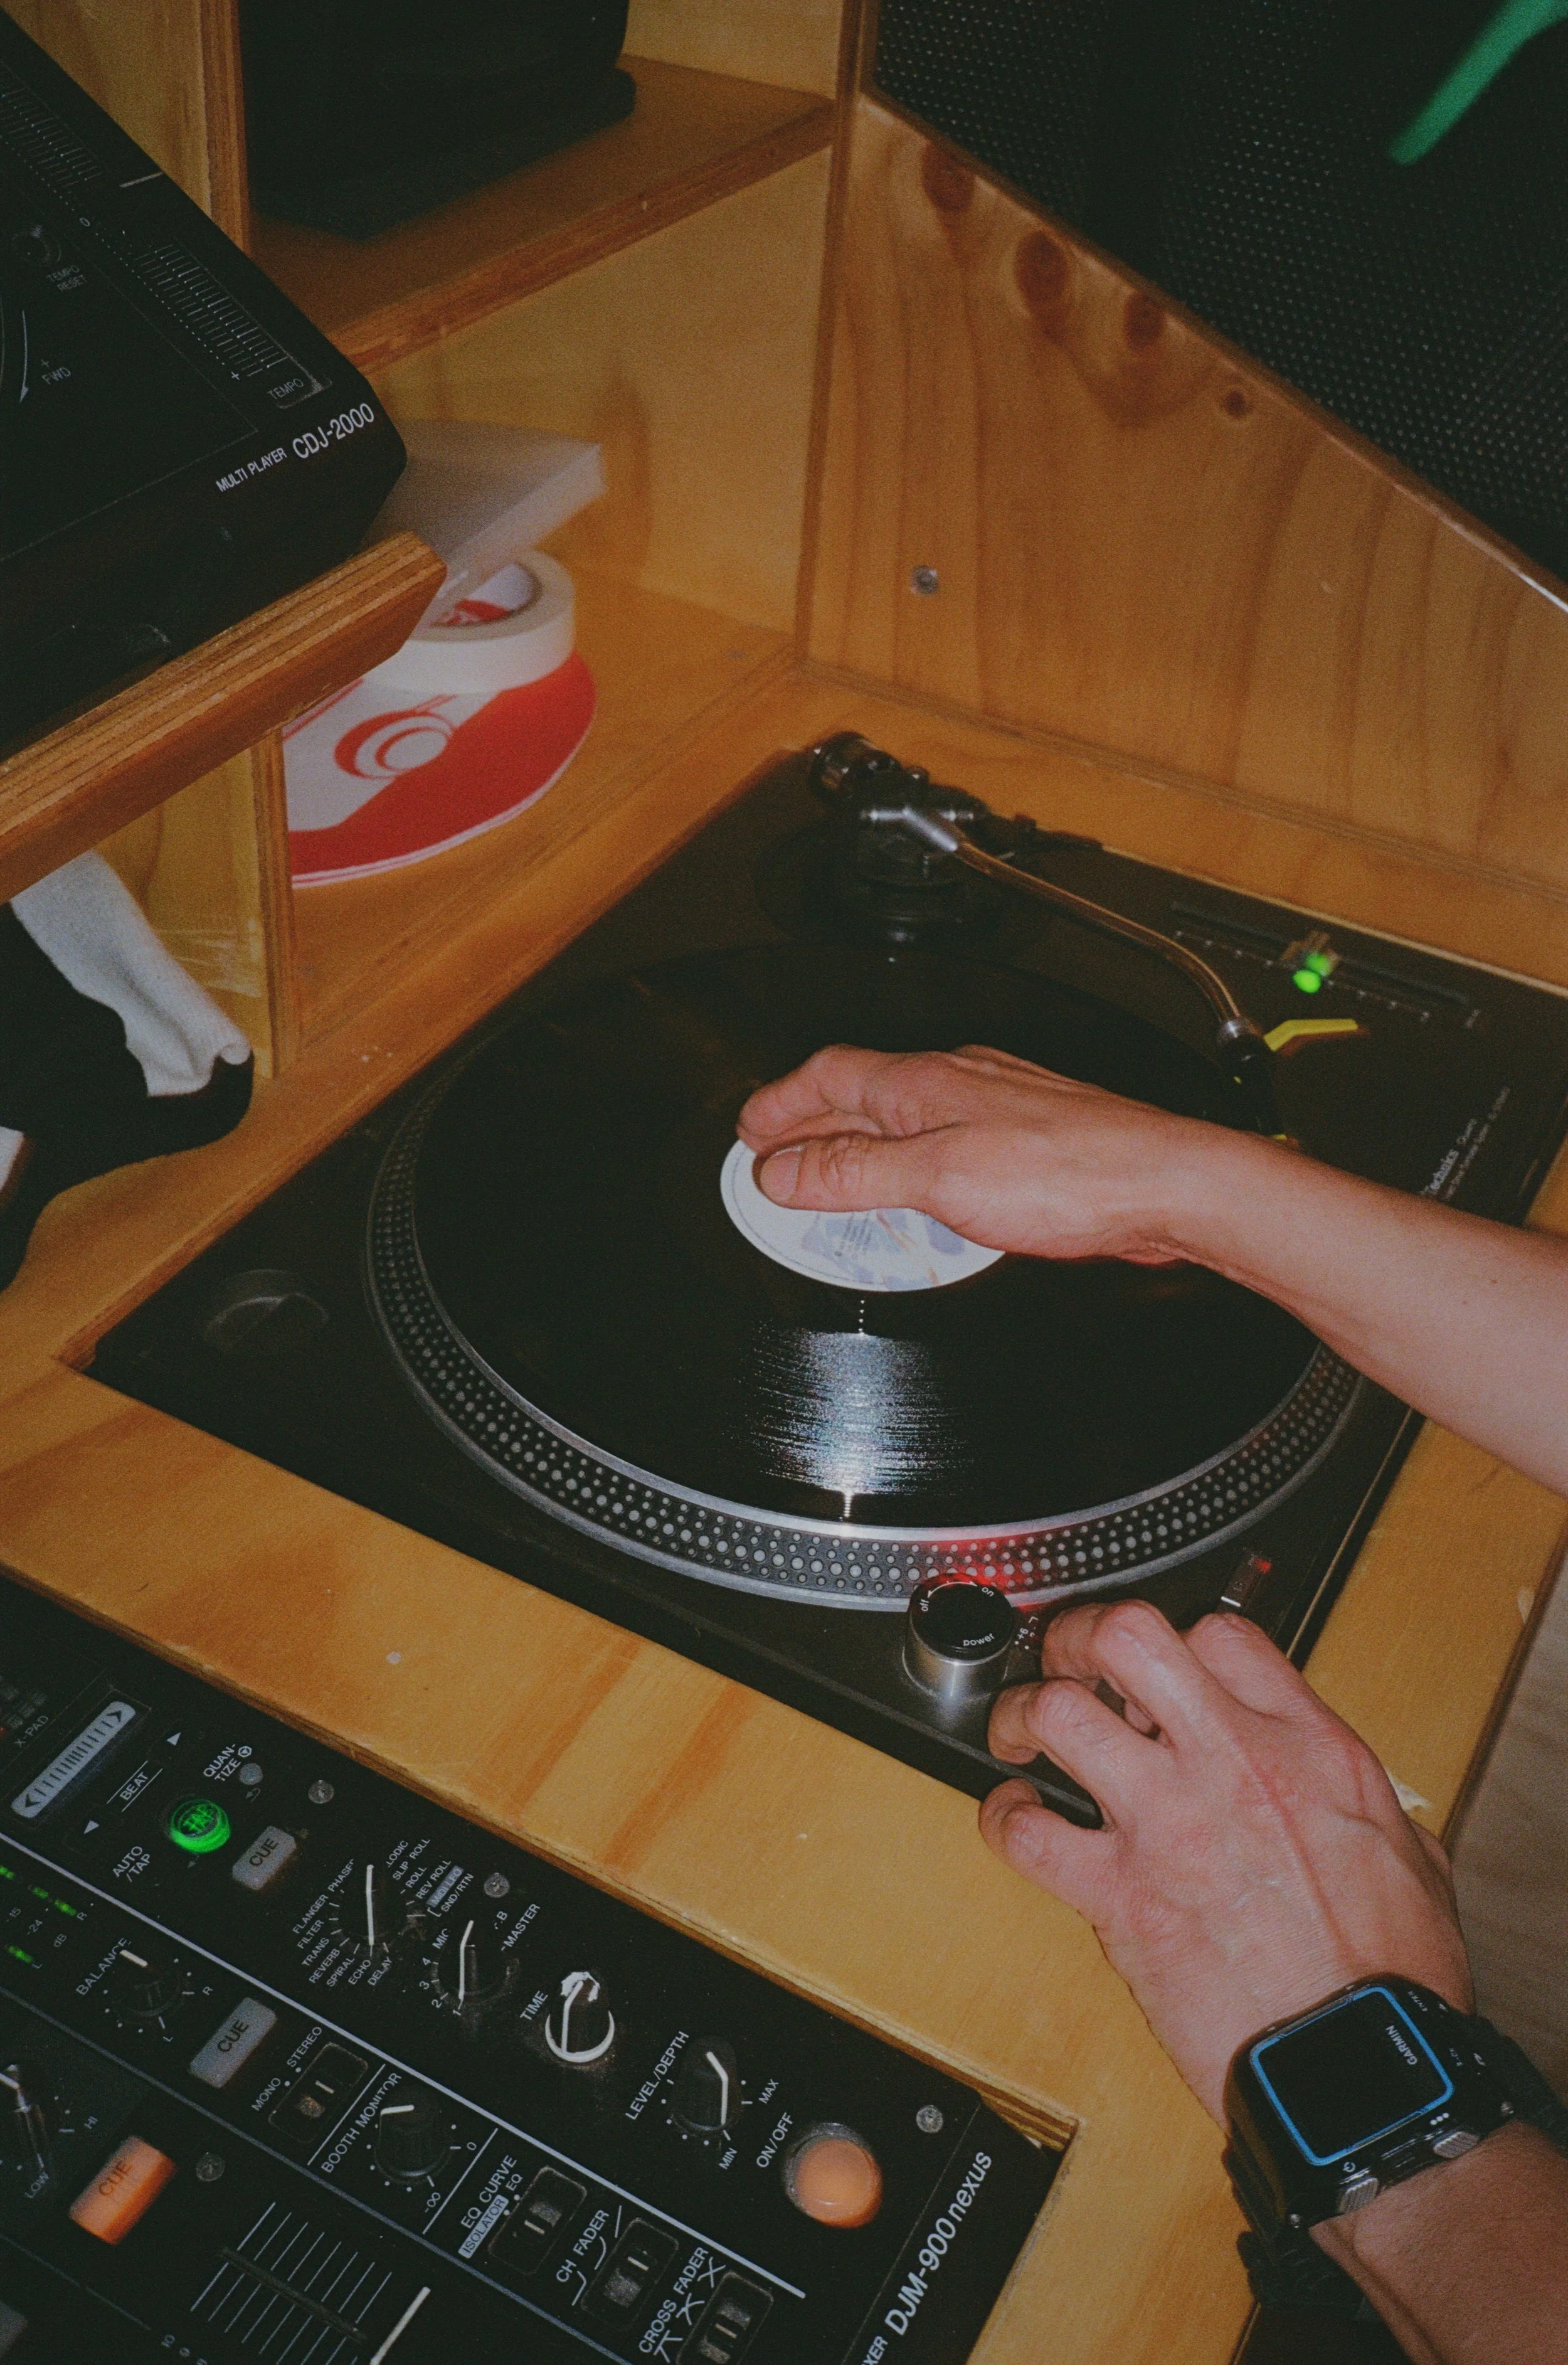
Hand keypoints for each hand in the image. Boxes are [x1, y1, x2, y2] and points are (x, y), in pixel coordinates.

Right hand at [736, 1043, 1249, 1264]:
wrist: (1165, 1185)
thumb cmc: (1071, 1174)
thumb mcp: (939, 1177)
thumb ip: (855, 1173)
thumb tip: (783, 1171)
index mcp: (924, 1082)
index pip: (826, 1077)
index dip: (778, 1105)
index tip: (747, 1135)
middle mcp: (957, 1081)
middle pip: (858, 1094)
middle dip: (806, 1127)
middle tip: (770, 1161)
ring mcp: (993, 1107)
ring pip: (900, 1118)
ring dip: (856, 1148)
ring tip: (826, 1184)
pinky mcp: (1023, 1141)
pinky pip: (939, 1145)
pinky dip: (905, 1169)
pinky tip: (913, 1197)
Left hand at [981, 1600, 1471, 2120]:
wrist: (1359, 2065)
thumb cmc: (1393, 1977)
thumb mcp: (1409, 1854)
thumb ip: (1359, 1800)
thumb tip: (1337, 1791)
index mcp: (1309, 1747)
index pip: (1220, 1633)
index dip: (1178, 1638)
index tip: (1158, 1671)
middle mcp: (1231, 1765)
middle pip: (1127, 1636)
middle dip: (1080, 1636)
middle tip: (1068, 1663)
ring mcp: (1168, 1825)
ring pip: (1059, 1713)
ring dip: (1025, 1714)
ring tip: (1022, 1733)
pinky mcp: (1121, 1899)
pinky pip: (1026, 1835)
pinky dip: (1003, 1819)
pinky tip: (1014, 1819)